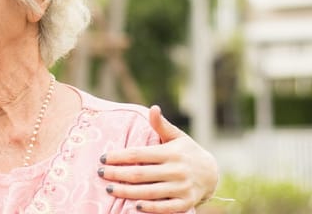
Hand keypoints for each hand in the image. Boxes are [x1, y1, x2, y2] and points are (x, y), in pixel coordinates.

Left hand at [98, 105, 218, 212]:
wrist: (212, 174)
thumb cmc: (187, 152)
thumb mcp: (177, 137)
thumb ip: (162, 125)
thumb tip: (153, 108)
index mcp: (171, 152)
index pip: (139, 154)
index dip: (119, 157)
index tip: (103, 158)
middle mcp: (176, 170)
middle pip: (140, 174)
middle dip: (117, 174)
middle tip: (100, 174)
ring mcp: (181, 187)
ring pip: (149, 192)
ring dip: (127, 192)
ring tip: (109, 189)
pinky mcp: (185, 202)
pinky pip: (165, 207)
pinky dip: (149, 207)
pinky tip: (134, 205)